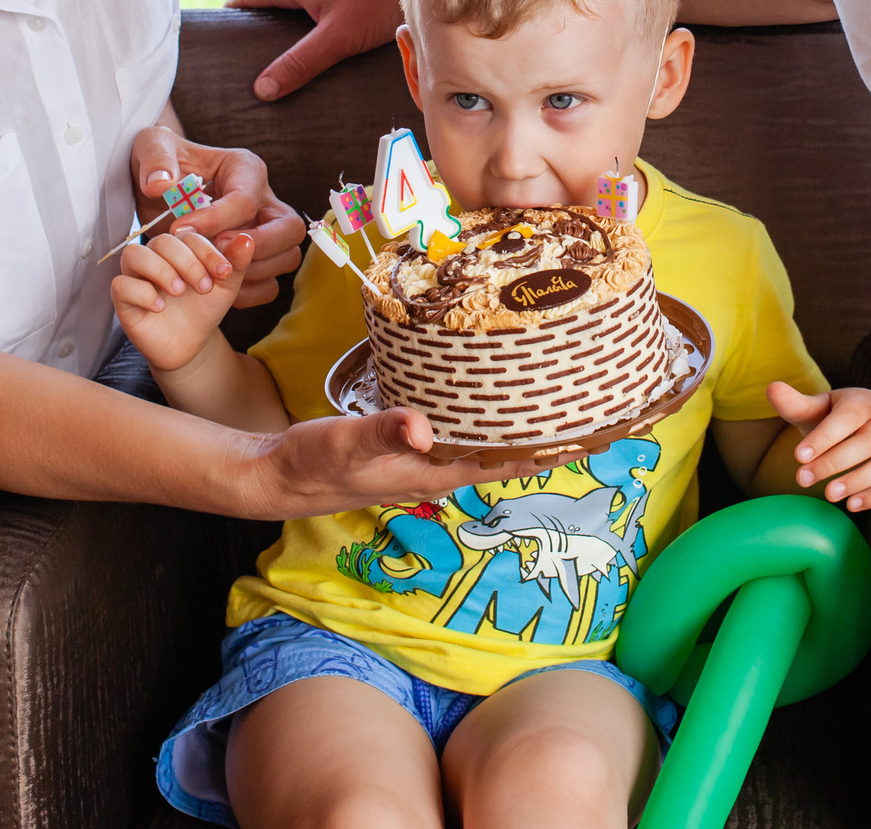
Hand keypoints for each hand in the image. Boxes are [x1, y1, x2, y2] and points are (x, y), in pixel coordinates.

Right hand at [112, 225, 249, 372]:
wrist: (190, 343)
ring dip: (160, 269)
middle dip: (186, 262)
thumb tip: (246, 239)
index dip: (207, 250)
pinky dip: (141, 292)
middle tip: (204, 286)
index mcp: (179, 247)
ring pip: (134, 254)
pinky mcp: (123, 299)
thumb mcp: (225, 286)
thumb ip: (235, 263)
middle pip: (162, 241)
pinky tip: (160, 307)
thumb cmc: (205, 307)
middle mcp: (154, 256)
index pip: (188, 234)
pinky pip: (120, 285)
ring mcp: (135, 276)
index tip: (224, 272)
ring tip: (179, 291)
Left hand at [132, 126, 303, 306]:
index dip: (214, 220)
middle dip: (255, 248)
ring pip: (287, 257)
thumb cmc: (161, 165)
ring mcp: (265, 230)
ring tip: (209, 270)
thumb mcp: (151, 148)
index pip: (246, 200)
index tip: (179, 231)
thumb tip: (160, 185)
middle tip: (213, 253)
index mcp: (245, 168)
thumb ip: (154, 161)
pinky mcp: (257, 257)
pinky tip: (215, 287)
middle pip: (289, 228)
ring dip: (252, 271)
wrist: (158, 188)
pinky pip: (270, 284)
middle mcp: (265, 199)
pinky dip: (249, 292)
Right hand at [227, 0, 403, 101]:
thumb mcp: (337, 37)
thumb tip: (261, 89)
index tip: (216, 46)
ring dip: (281, 22)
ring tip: (278, 56)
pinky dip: (304, 17)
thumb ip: (300, 63)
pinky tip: (316, 40)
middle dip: (254, 26)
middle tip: (246, 61)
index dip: (228, 20)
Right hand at [258, 409, 555, 518]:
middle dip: (543, 434)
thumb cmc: (315, 463)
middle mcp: (437, 469)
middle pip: (504, 452)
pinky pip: (457, 431)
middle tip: (584, 405)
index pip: (507, 461)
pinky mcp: (407, 446)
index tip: (590, 433)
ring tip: (548, 396)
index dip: (548, 450)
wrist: (280, 476)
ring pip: (482, 441)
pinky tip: (484, 394)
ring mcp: (422, 459)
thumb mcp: (347, 442)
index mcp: (435, 472)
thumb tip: (420, 427)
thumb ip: (383, 431)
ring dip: (514, 425)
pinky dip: (480, 415)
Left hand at [770, 381, 870, 511]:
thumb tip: (772, 388)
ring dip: (858, 481)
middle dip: (834, 463)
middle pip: (867, 442)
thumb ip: (797, 404)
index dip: (824, 437)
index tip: (798, 457)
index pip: (847, 418)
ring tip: (829, 495)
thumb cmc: (840, 418)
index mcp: (865, 401)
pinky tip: (853, 505)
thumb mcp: (819, 409)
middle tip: (803, 479)